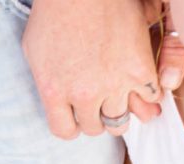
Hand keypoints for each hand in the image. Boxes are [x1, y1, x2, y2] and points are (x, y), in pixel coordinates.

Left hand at [22, 0, 183, 137]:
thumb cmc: (56, 12)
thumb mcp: (34, 51)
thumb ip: (48, 86)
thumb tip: (63, 110)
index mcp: (53, 90)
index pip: (65, 131)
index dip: (72, 124)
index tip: (76, 114)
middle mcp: (84, 93)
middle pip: (95, 128)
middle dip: (95, 116)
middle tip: (98, 102)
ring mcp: (114, 84)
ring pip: (120, 122)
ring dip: (119, 110)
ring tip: (118, 95)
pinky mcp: (140, 72)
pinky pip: (149, 99)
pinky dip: (146, 93)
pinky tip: (139, 81)